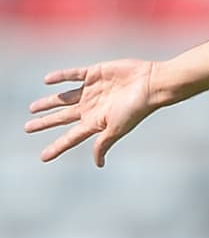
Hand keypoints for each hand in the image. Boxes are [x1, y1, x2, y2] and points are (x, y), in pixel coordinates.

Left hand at [25, 58, 159, 166]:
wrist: (150, 84)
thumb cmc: (135, 110)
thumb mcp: (116, 129)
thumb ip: (103, 144)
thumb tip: (97, 164)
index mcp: (95, 123)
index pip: (70, 138)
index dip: (56, 147)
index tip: (43, 158)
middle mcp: (91, 108)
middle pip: (62, 118)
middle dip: (45, 123)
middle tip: (28, 128)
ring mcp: (91, 91)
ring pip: (63, 98)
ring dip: (48, 102)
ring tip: (33, 108)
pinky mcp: (94, 73)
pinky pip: (73, 75)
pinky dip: (60, 77)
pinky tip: (48, 80)